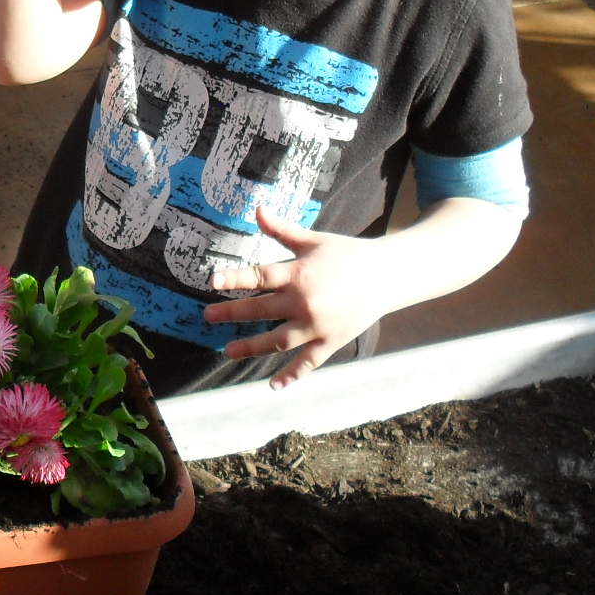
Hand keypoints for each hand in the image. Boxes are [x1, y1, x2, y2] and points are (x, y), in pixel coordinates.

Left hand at [205, 205, 396, 388]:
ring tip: (227, 350)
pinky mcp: (331, 341)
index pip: (260, 276)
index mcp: (299, 273)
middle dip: (232, 313)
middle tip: (207, 316)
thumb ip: (281, 229)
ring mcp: (318, 325)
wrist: (387, 276)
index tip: (212, 283)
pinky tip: (273, 386)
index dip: (235, 279)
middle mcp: (305, 302)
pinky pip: (308, 362)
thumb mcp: (313, 240)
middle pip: (262, 309)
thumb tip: (256, 209)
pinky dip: (292, 375)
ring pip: (278, 340)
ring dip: (252, 346)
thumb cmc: (346, 254)